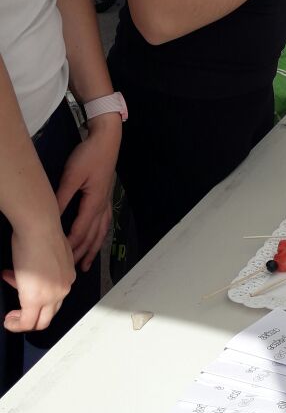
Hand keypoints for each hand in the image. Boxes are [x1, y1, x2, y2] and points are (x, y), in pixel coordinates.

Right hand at [3, 215, 75, 332]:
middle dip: (32, 314)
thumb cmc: (41, 232)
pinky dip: (16, 325)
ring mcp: (52, 295)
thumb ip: (42, 267)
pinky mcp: (35, 299)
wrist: (39, 227)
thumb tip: (26, 276)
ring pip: (41, 321)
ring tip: (11, 317)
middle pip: (50, 313)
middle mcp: (64, 287)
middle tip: (17, 313)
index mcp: (68, 275)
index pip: (54, 294)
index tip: (20, 287)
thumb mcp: (46, 253)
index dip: (35, 294)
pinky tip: (9, 321)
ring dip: (24, 321)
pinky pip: (27, 322)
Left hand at [56, 115, 120, 270]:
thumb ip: (62, 197)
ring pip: (100, 232)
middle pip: (92, 236)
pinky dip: (101, 235)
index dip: (70, 247)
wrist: (107, 140)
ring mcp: (107, 202)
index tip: (61, 260)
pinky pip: (105, 223)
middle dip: (81, 254)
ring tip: (87, 264)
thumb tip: (52, 216)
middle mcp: (102, 206)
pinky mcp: (106, 197)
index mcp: (94, 202)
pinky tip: (98, 239)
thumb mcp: (72, 176)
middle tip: (72, 271)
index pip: (80, 231)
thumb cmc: (90, 155)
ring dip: (93, 249)